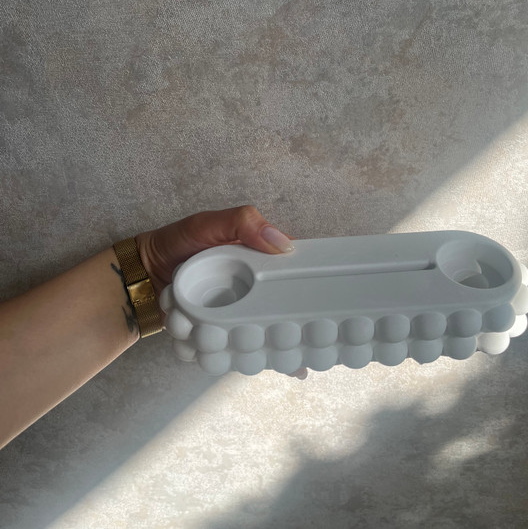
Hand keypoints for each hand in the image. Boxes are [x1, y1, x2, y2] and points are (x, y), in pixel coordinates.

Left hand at [135, 205, 307, 378]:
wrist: (140, 277)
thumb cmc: (175, 243)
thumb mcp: (207, 224)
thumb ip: (243, 223)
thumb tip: (284, 245)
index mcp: (257, 255)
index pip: (292, 265)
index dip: (310, 279)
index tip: (326, 296)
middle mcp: (252, 283)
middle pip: (286, 302)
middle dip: (302, 320)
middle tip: (315, 335)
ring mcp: (239, 309)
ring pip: (269, 326)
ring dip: (284, 342)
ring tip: (299, 359)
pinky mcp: (225, 329)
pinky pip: (245, 342)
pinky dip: (257, 354)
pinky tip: (274, 365)